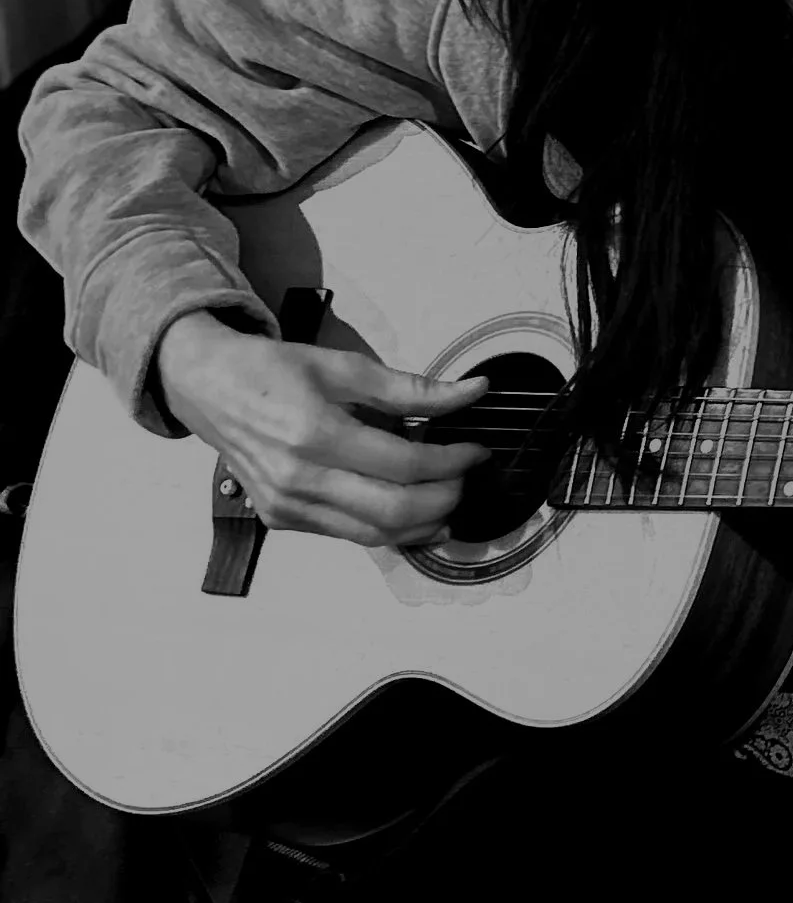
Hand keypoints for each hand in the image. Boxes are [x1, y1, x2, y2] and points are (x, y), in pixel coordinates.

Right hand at [156, 311, 489, 548]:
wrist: (206, 386)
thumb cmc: (269, 372)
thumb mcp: (343, 366)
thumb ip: (411, 388)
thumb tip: (471, 391)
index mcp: (314, 433)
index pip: (404, 465)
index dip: (452, 462)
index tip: (476, 451)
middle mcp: (298, 478)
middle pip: (394, 510)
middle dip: (445, 499)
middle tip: (466, 479)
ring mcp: (287, 505)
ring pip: (374, 535)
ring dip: (422, 524)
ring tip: (449, 501)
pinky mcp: (281, 519)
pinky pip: (348, 536)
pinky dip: (387, 530)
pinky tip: (410, 513)